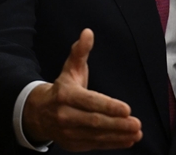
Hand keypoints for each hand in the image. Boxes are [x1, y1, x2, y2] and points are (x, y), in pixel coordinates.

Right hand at [23, 28, 142, 150]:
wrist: (38, 114)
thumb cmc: (62, 88)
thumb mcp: (70, 68)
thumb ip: (80, 51)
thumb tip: (88, 32)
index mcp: (66, 95)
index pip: (90, 102)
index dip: (109, 106)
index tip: (127, 109)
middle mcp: (65, 115)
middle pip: (94, 121)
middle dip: (117, 124)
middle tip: (137, 124)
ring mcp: (68, 132)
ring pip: (96, 135)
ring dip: (118, 135)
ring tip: (136, 133)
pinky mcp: (73, 144)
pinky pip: (95, 144)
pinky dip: (112, 144)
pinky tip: (128, 140)